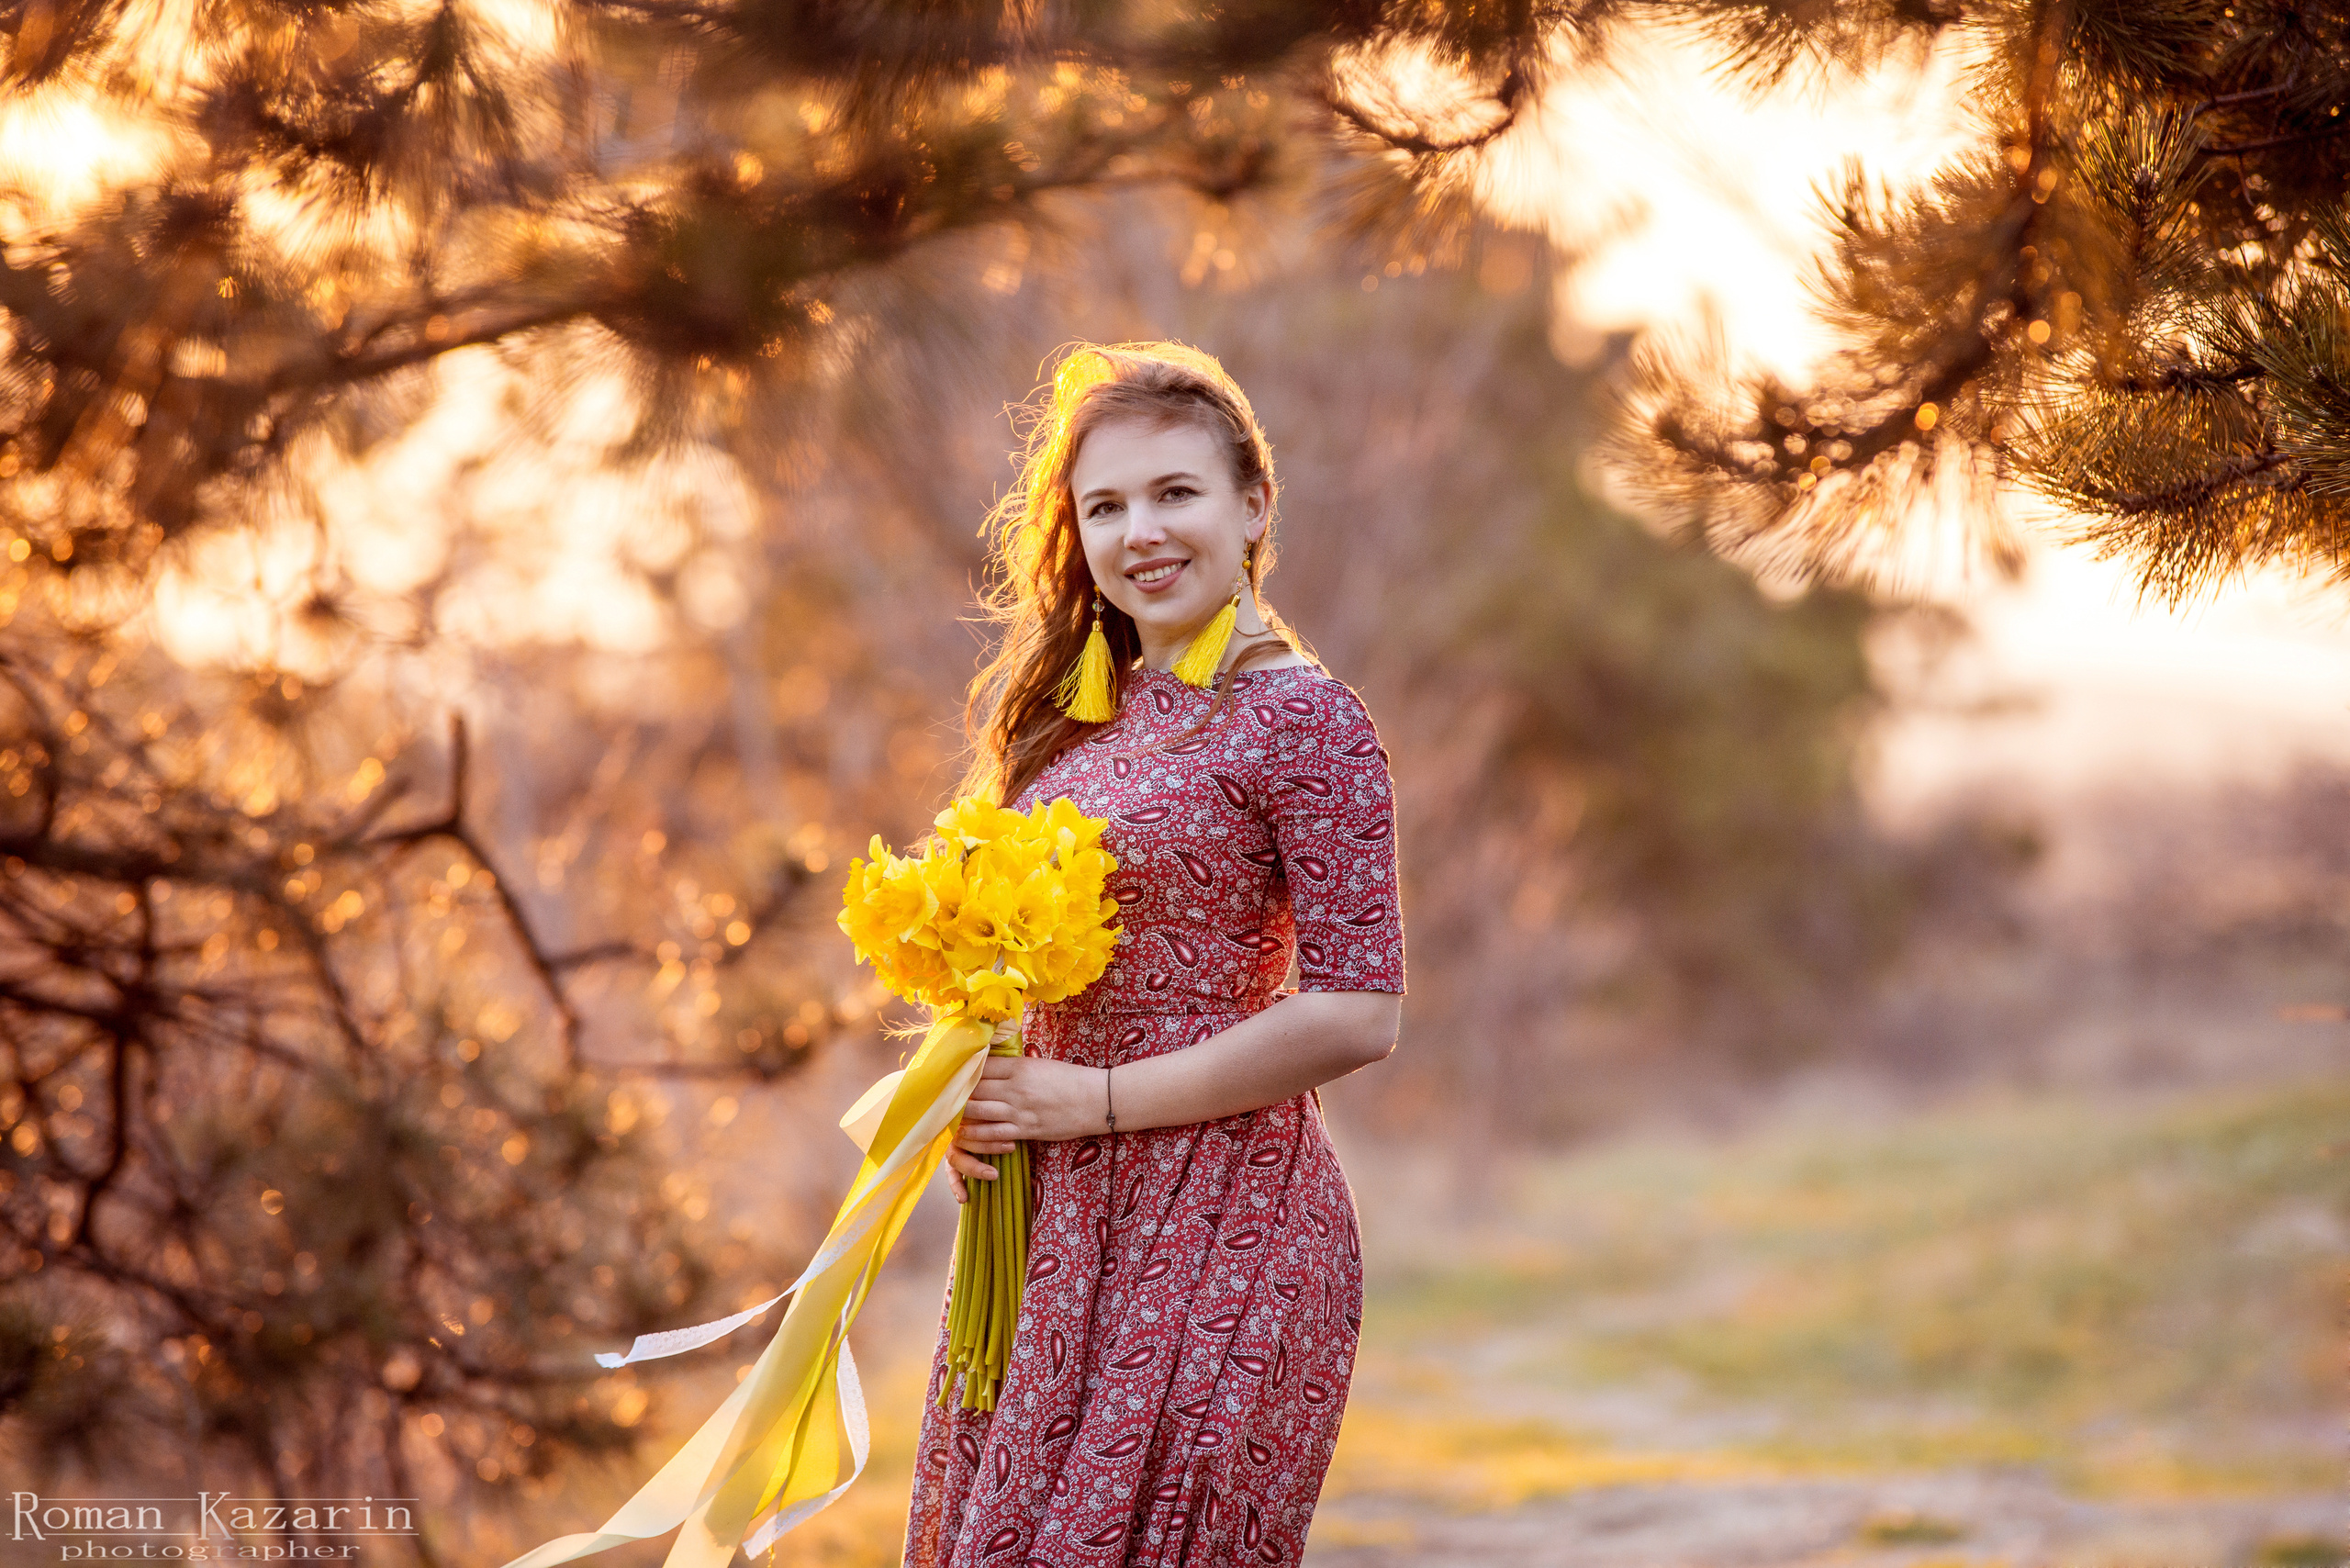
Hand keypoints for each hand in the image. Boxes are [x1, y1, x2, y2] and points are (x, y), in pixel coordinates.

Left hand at [943, 1054, 1108, 1203]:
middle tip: (935, 1096)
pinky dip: (975, 1135)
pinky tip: (963, 1135)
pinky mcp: (1026, 1130)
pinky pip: (993, 1134)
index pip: (981, 1066)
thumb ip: (1015, 1066)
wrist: (1097, 1100)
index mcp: (1020, 1066)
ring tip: (942, 1115)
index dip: (961, 1070)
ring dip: (959, 1114)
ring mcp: (1020, 1111)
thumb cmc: (1070, 1079)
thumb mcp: (1041, 1064)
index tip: (947, 1072)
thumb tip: (988, 1065)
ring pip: (978, 1112)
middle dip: (953, 1093)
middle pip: (974, 1089)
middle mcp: (1016, 1088)